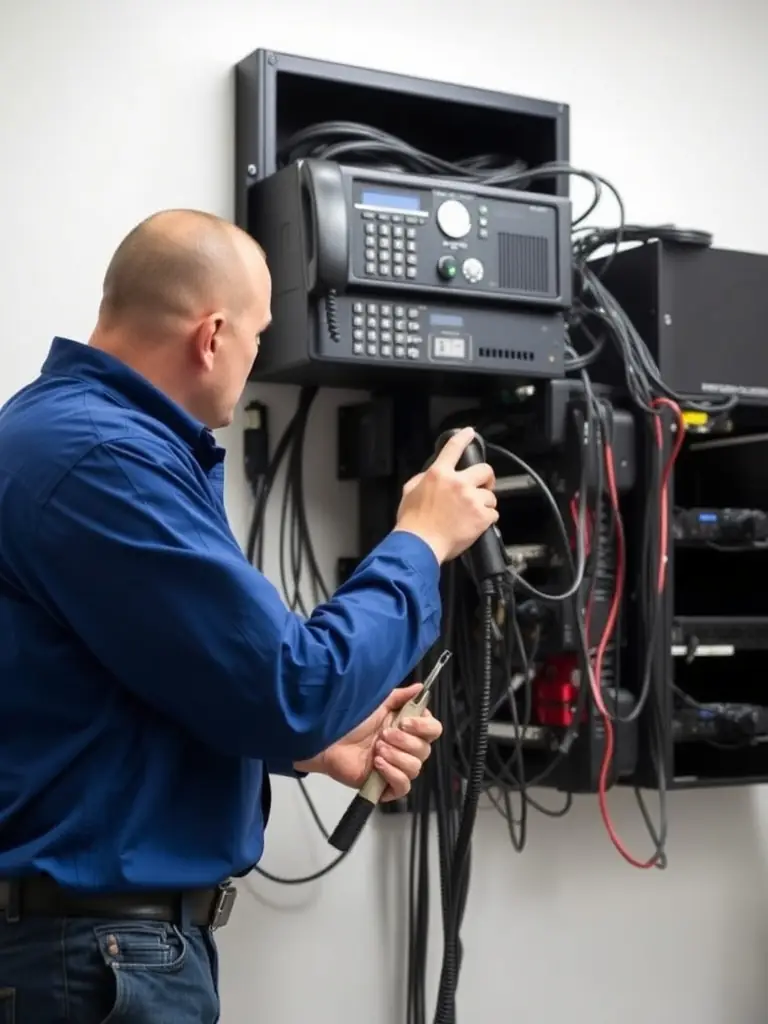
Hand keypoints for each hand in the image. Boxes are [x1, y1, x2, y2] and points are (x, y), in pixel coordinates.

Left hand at [295, 684, 442, 800]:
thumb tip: (420, 687)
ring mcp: (397, 768)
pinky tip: (377, 764)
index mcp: (408, 729)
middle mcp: (407, 749)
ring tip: (377, 749)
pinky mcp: (386, 786)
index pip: (433, 730)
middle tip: (383, 735)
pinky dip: (393, 774)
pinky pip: (403, 786)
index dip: (424, 726)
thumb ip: (400, 696)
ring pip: (415, 768)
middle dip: (404, 741)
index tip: (406, 722)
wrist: (329, 740)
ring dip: (397, 756)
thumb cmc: (353, 720)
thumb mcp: (378, 703)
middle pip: (425, 750)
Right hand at [394, 426, 497, 563]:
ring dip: (485, 504)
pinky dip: (487, 519)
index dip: (464, 438)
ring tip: (473, 514)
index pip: (453, 448)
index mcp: (439, 474)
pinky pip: (494, 514)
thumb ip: (423, 479)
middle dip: (487, 478)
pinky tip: (476, 525)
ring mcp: (471, 499)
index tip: (470, 432)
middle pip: (485, 470)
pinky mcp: (481, 517)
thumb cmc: (413, 523)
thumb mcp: (409, 492)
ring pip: (491, 496)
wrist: (420, 545)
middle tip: (484, 486)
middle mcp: (458, 483)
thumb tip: (431, 476)